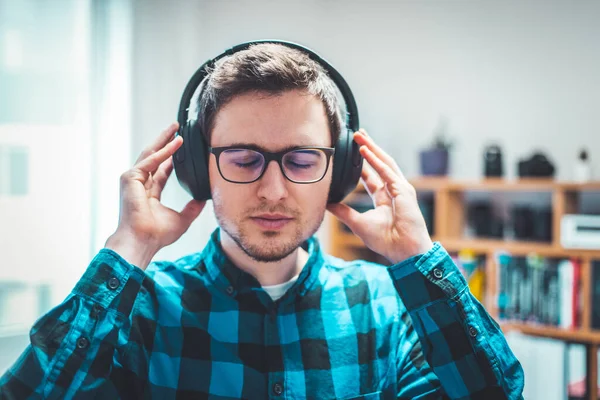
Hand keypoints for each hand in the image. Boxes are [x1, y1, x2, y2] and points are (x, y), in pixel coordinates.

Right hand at [105, 122, 205, 269]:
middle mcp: (140, 184)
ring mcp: (133, 180)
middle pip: (155, 156)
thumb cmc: (157, 235)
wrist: (143, 241)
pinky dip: (163, 152)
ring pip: (151, 153)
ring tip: (175, 127)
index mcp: (150, 193)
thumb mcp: (182, 219)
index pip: (162, 170)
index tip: (181, 145)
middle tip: (177, 127)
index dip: (171, 157)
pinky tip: (175, 144)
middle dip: (166, 141)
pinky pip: (150, 160)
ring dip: (164, 139)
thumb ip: (193, 208)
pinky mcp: (130, 178)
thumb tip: (204, 200)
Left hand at [327, 129, 432, 263]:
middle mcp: (393, 191)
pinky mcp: (403, 191)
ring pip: (384, 162)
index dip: (363, 163)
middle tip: (357, 134)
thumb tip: (326, 203)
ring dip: (372, 148)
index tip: (352, 152)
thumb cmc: (386, 241)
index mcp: (384, 199)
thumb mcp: (358, 223)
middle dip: (368, 148)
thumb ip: (343, 212)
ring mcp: (400, 189)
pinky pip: (387, 172)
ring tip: (360, 136)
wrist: (403, 251)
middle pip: (379, 164)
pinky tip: (365, 151)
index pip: (372, 176)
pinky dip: (376, 161)